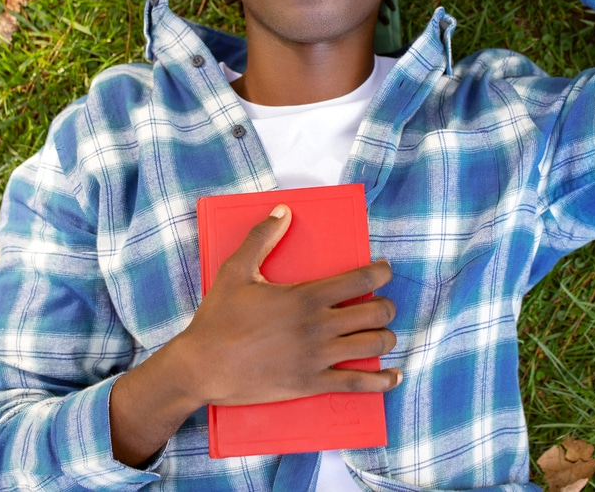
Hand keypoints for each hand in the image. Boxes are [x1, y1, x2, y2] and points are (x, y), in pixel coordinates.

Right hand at [173, 204, 399, 406]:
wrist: (201, 367)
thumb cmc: (217, 318)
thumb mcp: (235, 270)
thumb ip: (261, 237)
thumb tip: (283, 211)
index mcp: (305, 296)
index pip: (361, 279)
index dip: (381, 272)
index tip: (385, 270)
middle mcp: (319, 325)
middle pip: (376, 313)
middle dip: (386, 306)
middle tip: (382, 304)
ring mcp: (318, 357)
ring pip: (374, 345)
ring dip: (386, 337)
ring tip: (383, 333)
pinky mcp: (312, 384)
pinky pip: (359, 383)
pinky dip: (382, 380)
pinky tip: (392, 377)